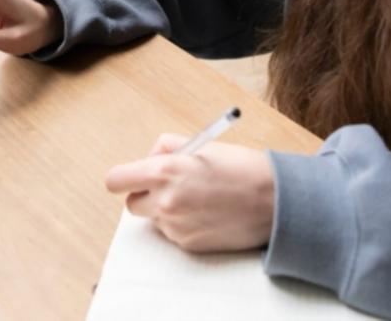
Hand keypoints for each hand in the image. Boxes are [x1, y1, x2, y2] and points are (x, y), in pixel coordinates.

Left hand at [104, 134, 275, 252]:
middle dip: (144, 195)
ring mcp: (176, 226)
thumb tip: (150, 157)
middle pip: (131, 205)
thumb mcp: (202, 145)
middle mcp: (165, 202)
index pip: (116, 181)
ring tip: (198, 197)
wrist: (274, 202)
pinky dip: (184, 223)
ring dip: (166, 209)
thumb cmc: (241, 168)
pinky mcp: (188, 244)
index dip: (123, 178)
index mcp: (164, 172)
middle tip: (167, 185)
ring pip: (154, 219)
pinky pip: (174, 232)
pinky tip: (208, 212)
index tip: (131, 177)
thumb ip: (167, 147)